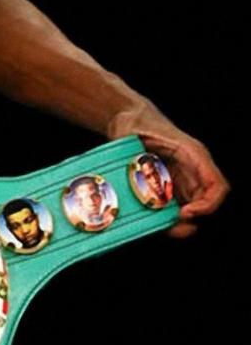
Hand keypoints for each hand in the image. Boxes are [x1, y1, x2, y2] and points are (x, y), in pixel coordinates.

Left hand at [110, 107, 228, 239]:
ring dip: (179, 221)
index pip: (216, 185)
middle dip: (193, 218)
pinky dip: (166, 216)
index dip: (208, 204)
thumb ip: (140, 151)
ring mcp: (181, 178)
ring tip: (163, 225)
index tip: (187, 213)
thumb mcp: (139, 132)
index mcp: (192, 154)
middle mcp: (191, 169)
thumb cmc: (137, 121)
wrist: (128, 118)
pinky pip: (174, 206)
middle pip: (206, 202)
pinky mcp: (168, 185)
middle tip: (174, 225)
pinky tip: (152, 218)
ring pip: (190, 207)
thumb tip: (139, 173)